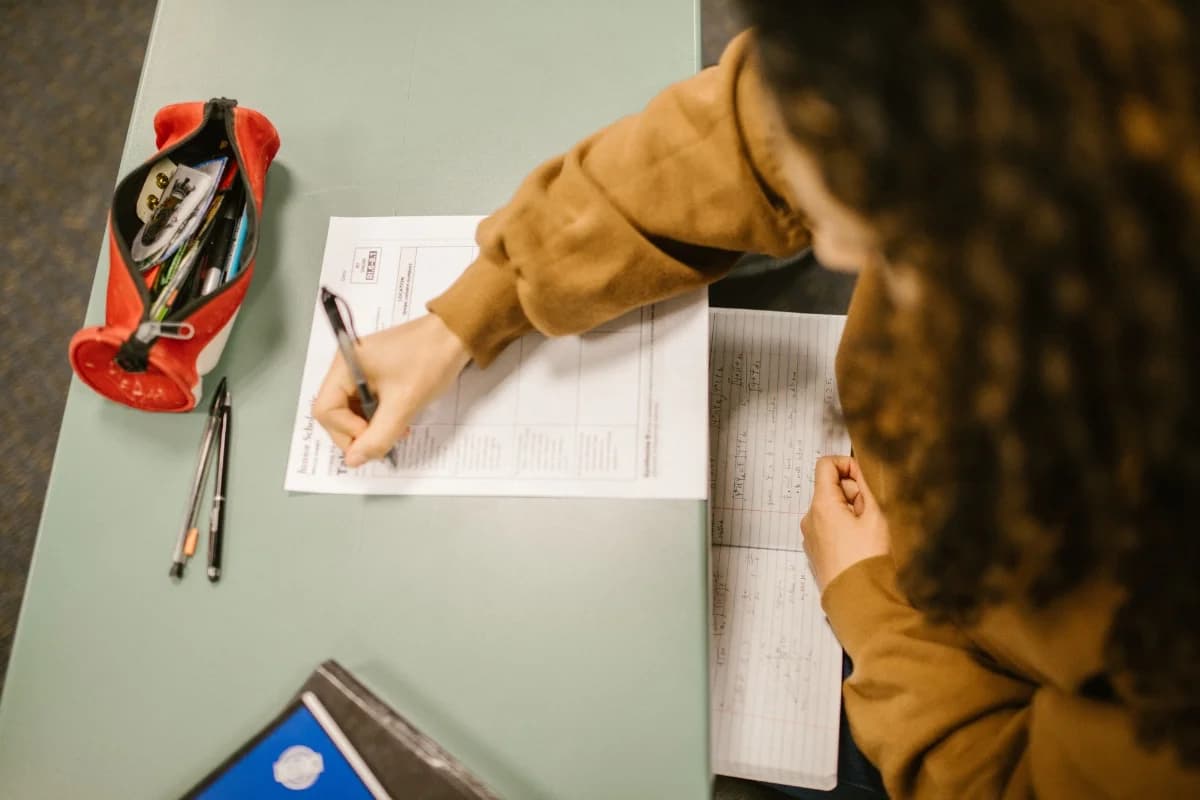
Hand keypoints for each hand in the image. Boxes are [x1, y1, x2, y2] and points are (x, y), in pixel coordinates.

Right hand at [313, 313, 471, 466]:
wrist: (456, 335)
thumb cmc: (429, 361)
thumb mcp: (403, 403)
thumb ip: (377, 436)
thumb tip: (353, 460)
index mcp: (345, 366)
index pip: (325, 409)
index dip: (345, 431)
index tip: (373, 436)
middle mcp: (347, 366)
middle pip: (335, 412)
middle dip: (358, 432)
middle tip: (386, 441)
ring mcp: (361, 370)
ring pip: (353, 411)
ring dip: (371, 428)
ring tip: (398, 432)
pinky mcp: (377, 374)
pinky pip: (368, 403)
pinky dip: (380, 417)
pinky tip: (400, 422)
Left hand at [800, 456, 890, 591]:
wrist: (859, 602)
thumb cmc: (868, 562)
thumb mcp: (877, 517)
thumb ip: (868, 487)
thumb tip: (861, 470)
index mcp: (821, 505)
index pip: (826, 465)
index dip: (848, 465)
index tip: (865, 480)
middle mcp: (810, 518)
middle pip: (831, 488)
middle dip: (855, 495)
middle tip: (874, 515)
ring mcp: (811, 536)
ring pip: (832, 509)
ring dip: (852, 513)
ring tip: (869, 534)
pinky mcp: (816, 551)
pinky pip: (830, 528)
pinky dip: (846, 529)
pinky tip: (862, 546)